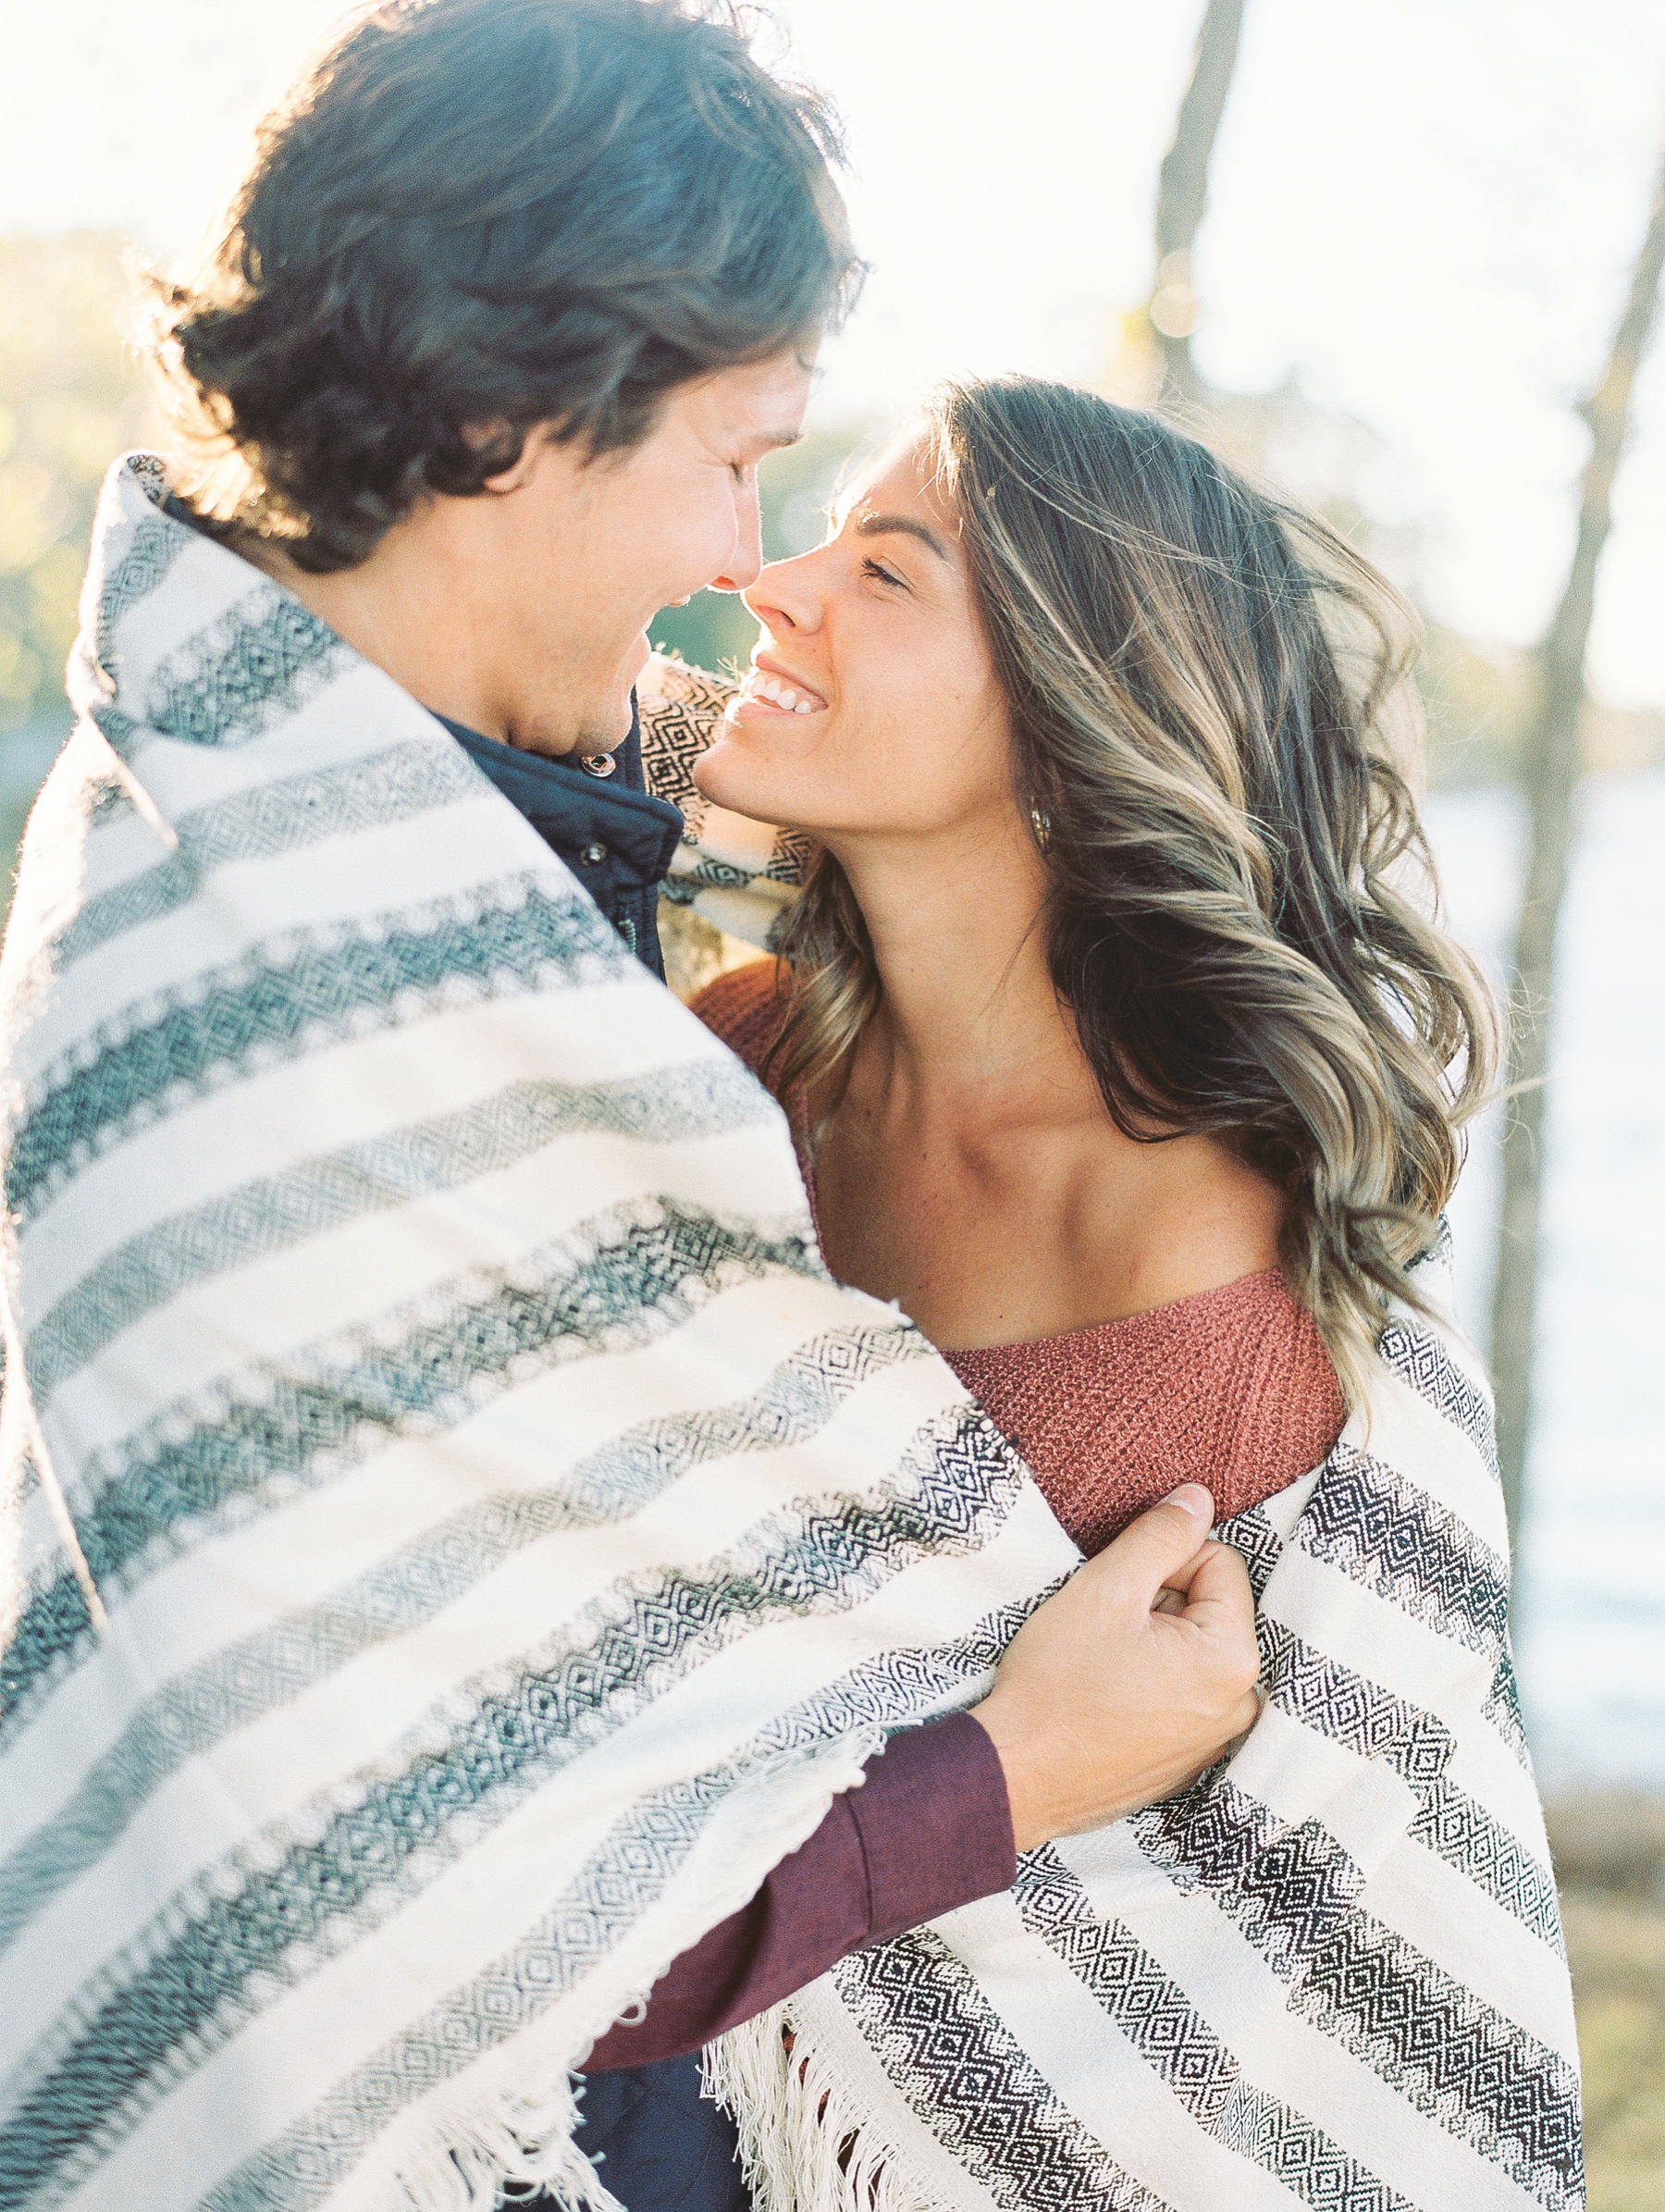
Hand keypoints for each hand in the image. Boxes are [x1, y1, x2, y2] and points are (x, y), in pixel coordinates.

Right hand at [970, 1484, 1261, 1850]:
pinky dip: (1147, 1682)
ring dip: (1151, 1641)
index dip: (1163, 1562)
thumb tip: (1198, 1498)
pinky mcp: (1185, 1760)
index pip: (1219, 1563)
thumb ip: (1161, 1534)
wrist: (1017, 1775)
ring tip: (1102, 1664)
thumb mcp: (1106, 1587)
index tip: (1118, 1593)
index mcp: (1233, 1660)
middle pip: (1209, 1608)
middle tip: (1106, 1629)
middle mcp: (1239, 1706)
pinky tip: (1105, 1696)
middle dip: (1160, 1604)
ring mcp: (1213, 1740)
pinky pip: (1180, 1693)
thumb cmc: (1058, 1683)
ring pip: (1191, 1649)